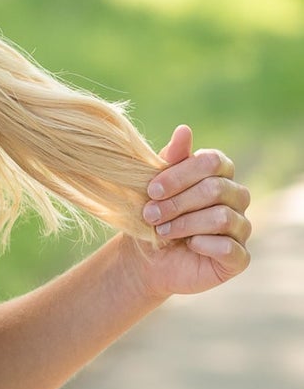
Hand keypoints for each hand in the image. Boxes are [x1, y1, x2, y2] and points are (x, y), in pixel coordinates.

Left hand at [129, 125, 251, 297]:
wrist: (146, 258)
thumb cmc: (154, 216)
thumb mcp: (155, 186)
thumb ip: (171, 159)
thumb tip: (184, 130)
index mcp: (219, 174)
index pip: (212, 162)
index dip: (180, 175)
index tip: (151, 190)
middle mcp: (237, 198)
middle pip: (215, 189)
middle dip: (177, 202)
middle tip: (150, 214)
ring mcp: (241, 228)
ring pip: (222, 217)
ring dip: (185, 224)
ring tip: (162, 231)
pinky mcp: (239, 258)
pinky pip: (230, 248)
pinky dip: (204, 245)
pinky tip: (189, 246)